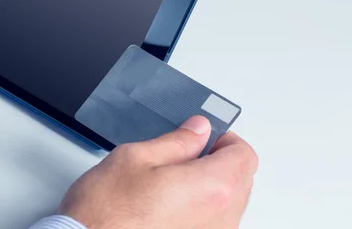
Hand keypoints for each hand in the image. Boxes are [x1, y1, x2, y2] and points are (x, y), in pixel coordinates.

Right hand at [61, 116, 257, 228]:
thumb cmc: (106, 210)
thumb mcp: (136, 157)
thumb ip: (176, 142)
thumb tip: (198, 131)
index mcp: (211, 188)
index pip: (244, 155)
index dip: (226, 139)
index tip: (205, 137)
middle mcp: (220, 218)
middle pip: (242, 180)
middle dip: (220, 161)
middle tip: (185, 154)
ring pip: (229, 204)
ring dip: (211, 186)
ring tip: (171, 181)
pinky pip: (214, 223)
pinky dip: (201, 209)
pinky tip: (169, 204)